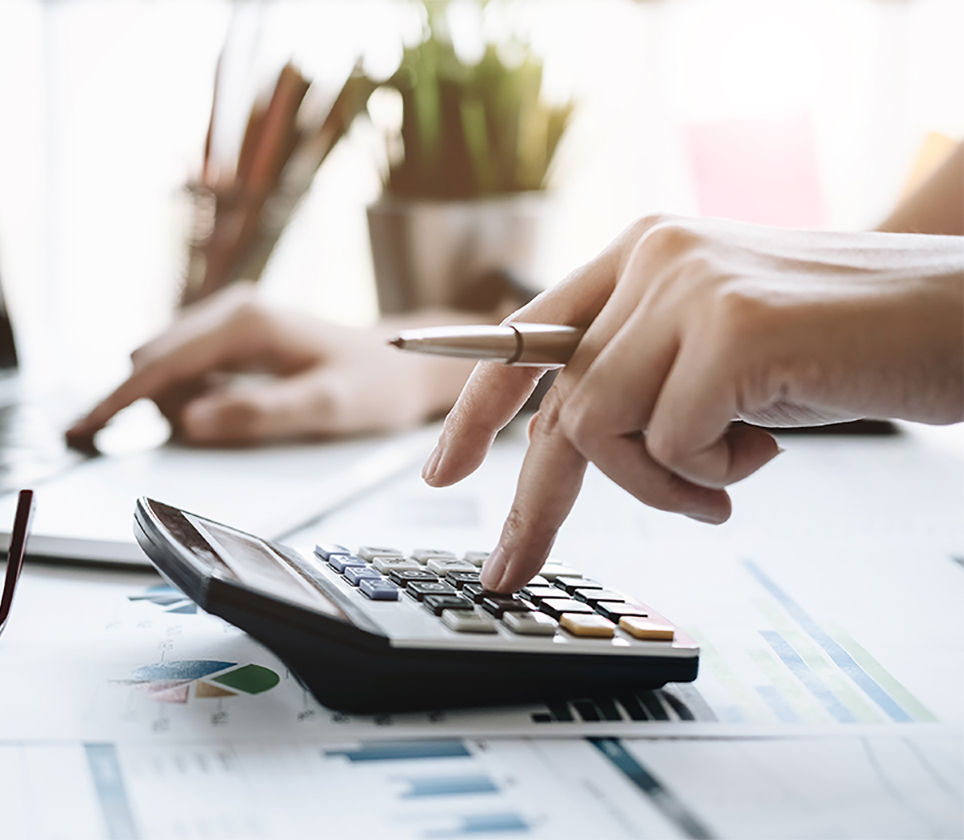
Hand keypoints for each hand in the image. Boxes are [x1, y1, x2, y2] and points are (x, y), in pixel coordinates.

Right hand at [66, 283, 477, 446]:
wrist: (403, 362)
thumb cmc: (372, 384)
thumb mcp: (323, 408)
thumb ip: (256, 415)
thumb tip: (189, 422)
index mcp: (246, 323)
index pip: (160, 367)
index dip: (116, 402)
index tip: (80, 431)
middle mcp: (232, 310)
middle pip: (153, 362)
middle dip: (142, 406)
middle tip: (172, 441)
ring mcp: (231, 317)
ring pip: (166, 364)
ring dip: (171, 401)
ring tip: (228, 420)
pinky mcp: (235, 332)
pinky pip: (187, 364)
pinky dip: (185, 393)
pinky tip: (221, 409)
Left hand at [423, 215, 963, 592]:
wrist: (963, 312)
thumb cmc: (847, 339)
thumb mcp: (720, 347)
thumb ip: (646, 373)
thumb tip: (571, 442)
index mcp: (641, 253)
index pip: (526, 337)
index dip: (475, 409)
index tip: (440, 471)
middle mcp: (652, 257)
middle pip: (557, 402)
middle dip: (536, 500)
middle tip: (513, 565)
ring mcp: (688, 288)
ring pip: (602, 429)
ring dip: (661, 483)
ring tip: (729, 474)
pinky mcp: (729, 331)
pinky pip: (669, 445)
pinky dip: (709, 475)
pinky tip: (767, 447)